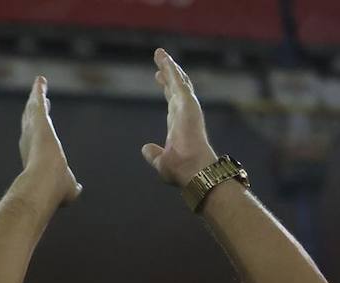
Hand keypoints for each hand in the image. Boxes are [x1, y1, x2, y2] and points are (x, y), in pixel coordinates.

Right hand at [17, 76, 81, 208]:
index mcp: (36, 158)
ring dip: (36, 96)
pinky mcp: (38, 120)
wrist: (43, 184)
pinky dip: (38, 90)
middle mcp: (30, 143)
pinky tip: (41, 80)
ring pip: (33, 110)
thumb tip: (79, 189)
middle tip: (37, 100)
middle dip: (33, 111)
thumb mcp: (68, 190)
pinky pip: (38, 100)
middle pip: (31, 122)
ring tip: (39, 84)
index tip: (42, 122)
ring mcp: (32, 130)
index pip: (37, 141)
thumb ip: (73, 188)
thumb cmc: (53, 191)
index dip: (39, 131)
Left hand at [141, 48, 218, 186]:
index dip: (166, 89)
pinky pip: (178, 83)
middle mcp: (184, 114)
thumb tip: (146, 148)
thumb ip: (153, 154)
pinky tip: (165, 60)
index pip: (172, 102)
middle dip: (169, 73)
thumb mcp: (161, 162)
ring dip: (169, 67)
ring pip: (178, 81)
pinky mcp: (188, 104)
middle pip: (176, 87)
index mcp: (178, 125)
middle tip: (161, 59)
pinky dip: (171, 70)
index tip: (159, 77)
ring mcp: (187, 108)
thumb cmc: (181, 171)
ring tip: (160, 54)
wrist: (193, 170)